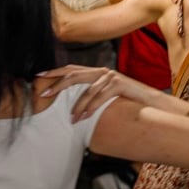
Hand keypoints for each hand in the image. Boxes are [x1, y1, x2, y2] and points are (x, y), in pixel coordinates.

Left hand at [34, 65, 155, 120]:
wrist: (150, 103)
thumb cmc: (124, 102)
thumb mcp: (104, 97)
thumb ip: (90, 96)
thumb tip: (70, 106)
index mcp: (96, 72)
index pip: (70, 69)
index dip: (54, 72)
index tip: (38, 77)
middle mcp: (101, 71)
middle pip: (74, 75)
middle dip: (57, 85)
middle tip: (44, 95)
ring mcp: (111, 76)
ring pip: (87, 89)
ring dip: (77, 106)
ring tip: (71, 119)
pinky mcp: (120, 84)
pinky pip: (101, 96)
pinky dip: (91, 107)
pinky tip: (85, 116)